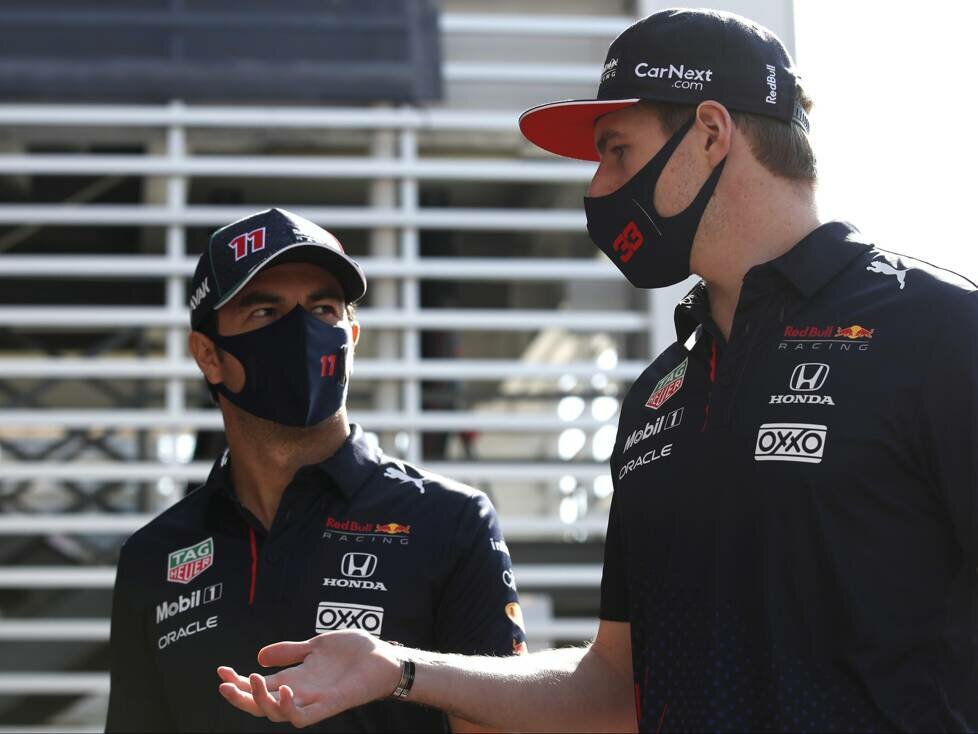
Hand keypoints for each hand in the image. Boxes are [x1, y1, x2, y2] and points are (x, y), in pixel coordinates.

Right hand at [217, 630, 401, 727]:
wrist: (384, 657)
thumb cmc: (354, 652)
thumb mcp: (315, 645)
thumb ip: (289, 651)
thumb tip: (259, 656)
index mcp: (295, 678)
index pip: (259, 686)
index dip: (238, 681)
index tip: (220, 669)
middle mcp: (300, 692)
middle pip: (260, 705)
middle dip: (239, 697)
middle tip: (225, 684)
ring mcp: (313, 701)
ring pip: (276, 714)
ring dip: (260, 699)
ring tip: (253, 679)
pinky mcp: (329, 705)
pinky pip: (302, 718)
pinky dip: (288, 708)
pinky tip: (284, 690)